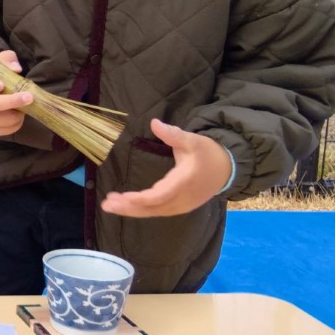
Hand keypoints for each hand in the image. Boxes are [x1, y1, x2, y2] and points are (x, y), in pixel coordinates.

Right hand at [0, 50, 33, 137]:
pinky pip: (7, 130)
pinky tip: (19, 114)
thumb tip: (16, 69)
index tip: (2, 84)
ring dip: (18, 113)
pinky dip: (17, 123)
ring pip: (3, 120)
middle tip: (29, 97)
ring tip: (25, 106)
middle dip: (12, 101)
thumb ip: (7, 60)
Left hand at [101, 119, 231, 217]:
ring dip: (131, 210)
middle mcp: (182, 199)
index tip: (122, 197)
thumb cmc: (208, 153)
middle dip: (129, 207)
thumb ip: (174, 134)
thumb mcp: (193, 141)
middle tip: (107, 204)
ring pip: (154, 212)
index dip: (140, 199)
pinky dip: (141, 210)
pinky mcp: (180, 207)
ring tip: (109, 204)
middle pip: (152, 208)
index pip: (159, 196)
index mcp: (184, 183)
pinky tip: (126, 205)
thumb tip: (154, 122)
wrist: (228, 168)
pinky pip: (158, 211)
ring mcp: (181, 206)